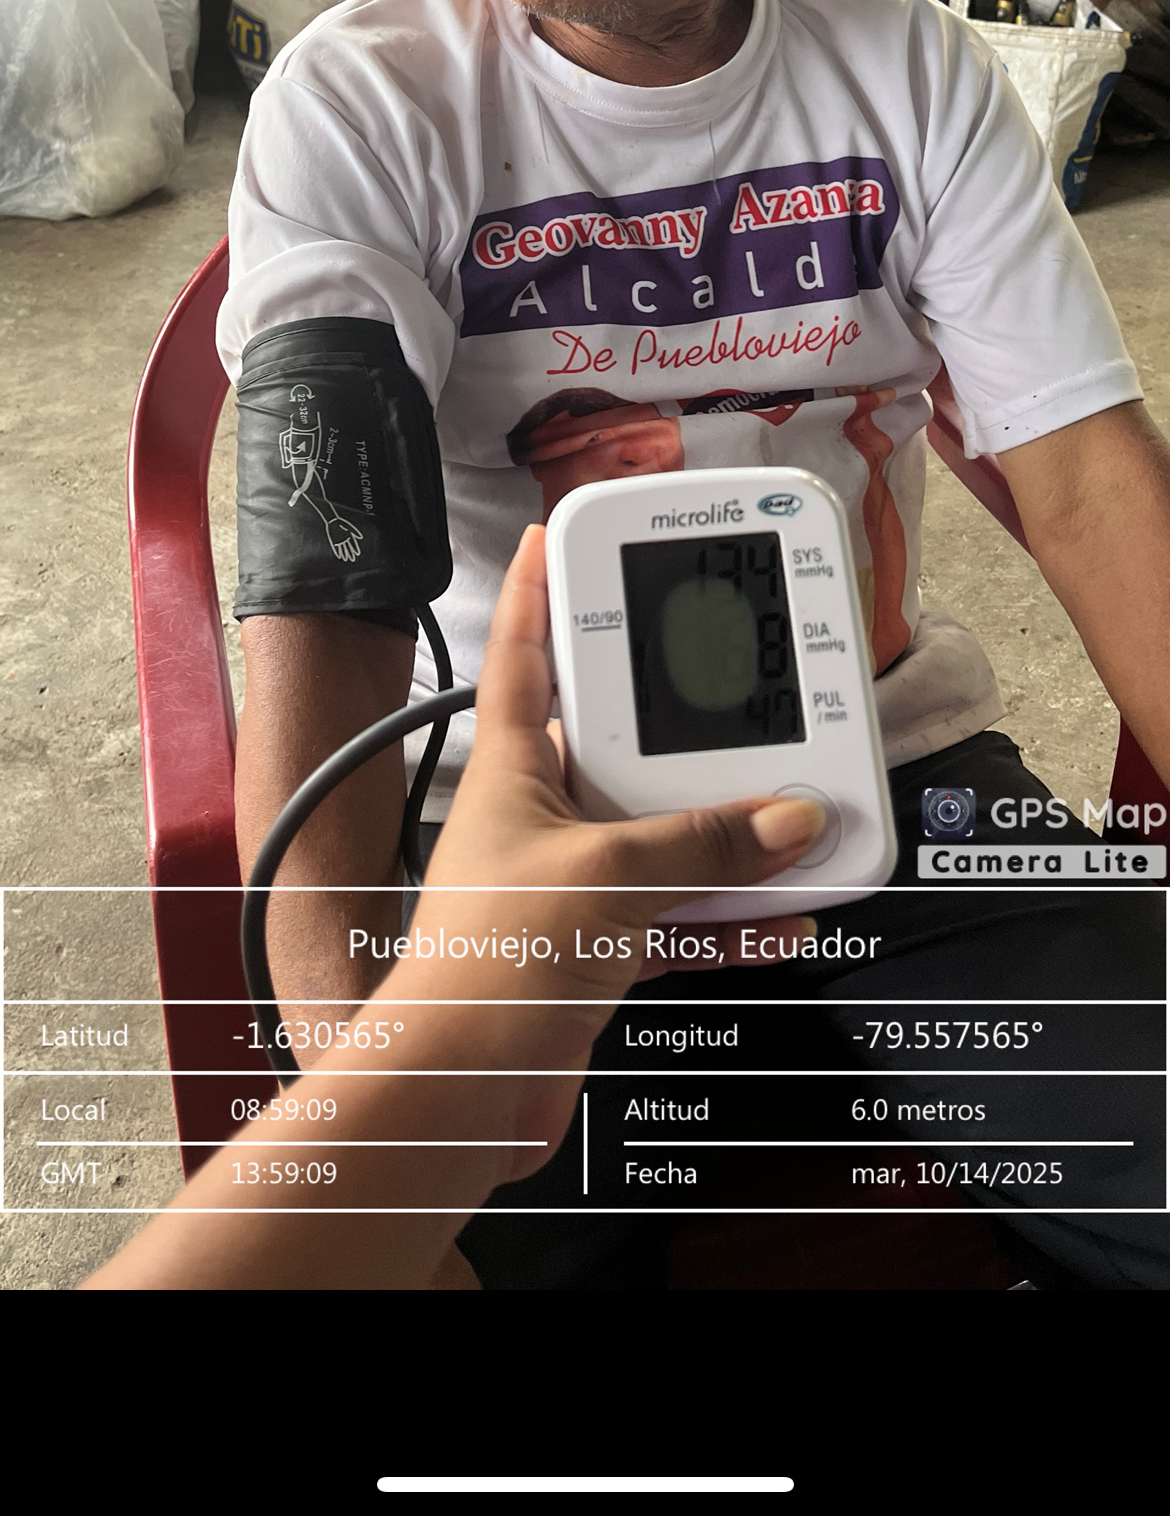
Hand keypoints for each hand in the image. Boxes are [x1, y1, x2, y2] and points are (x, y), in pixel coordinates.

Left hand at [408, 522, 822, 1173]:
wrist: (458, 1094)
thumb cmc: (489, 965)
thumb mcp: (609, 876)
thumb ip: (704, 842)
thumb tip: (788, 817)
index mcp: (513, 764)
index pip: (525, 650)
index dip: (541, 587)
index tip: (563, 532)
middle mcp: (537, 812)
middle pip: (621, 741)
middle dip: (687, 723)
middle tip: (745, 684)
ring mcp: (567, 883)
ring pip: (663, 832)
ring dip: (728, 830)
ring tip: (798, 807)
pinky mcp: (594, 949)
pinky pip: (679, 915)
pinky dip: (732, 917)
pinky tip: (785, 916)